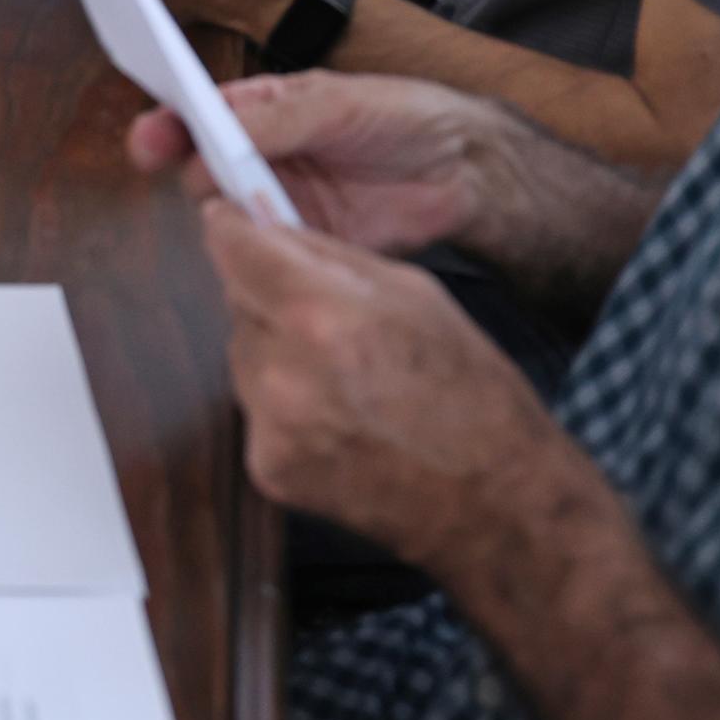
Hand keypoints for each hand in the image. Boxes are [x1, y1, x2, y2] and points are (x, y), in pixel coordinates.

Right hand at [127, 70, 506, 257]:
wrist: (463, 168)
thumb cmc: (401, 115)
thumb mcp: (335, 103)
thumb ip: (274, 121)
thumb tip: (211, 138)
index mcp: (261, 110)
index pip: (197, 114)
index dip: (167, 125)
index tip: (149, 138)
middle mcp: (261, 156)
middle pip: (202, 169)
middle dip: (191, 174)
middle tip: (200, 180)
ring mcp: (279, 201)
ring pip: (229, 217)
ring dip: (227, 218)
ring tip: (242, 212)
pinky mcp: (304, 242)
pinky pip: (268, 252)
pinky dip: (261, 253)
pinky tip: (266, 248)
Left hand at [203, 200, 561, 557]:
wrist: (494, 499)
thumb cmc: (470, 391)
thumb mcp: (413, 293)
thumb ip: (329, 258)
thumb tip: (269, 229)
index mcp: (322, 316)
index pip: (234, 252)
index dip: (229, 230)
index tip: (225, 220)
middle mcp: (284, 373)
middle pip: (239, 305)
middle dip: (271, 299)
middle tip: (327, 318)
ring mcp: (271, 428)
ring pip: (244, 357)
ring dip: (277, 353)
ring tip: (346, 376)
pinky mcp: (268, 469)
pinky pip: (256, 410)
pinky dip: (284, 406)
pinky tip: (340, 419)